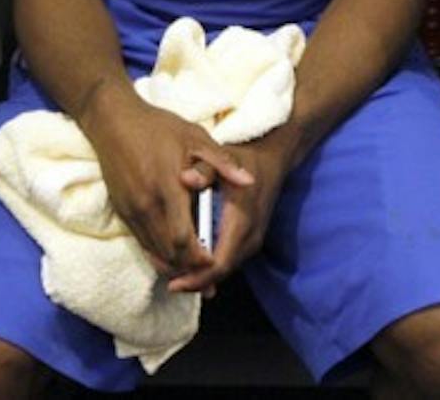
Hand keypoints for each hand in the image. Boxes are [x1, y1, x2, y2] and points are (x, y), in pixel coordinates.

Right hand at [80, 84, 253, 284]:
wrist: (114, 122)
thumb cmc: (159, 127)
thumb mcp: (196, 137)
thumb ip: (222, 164)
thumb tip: (250, 182)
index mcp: (167, 187)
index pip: (183, 237)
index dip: (199, 256)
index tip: (215, 261)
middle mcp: (146, 205)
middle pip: (169, 252)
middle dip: (190, 268)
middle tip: (209, 276)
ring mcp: (131, 210)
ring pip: (154, 251)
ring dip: (174, 265)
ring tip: (195, 273)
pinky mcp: (122, 211)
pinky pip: (141, 243)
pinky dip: (158, 255)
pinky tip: (172, 258)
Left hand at [166, 130, 295, 295]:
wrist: (270, 161)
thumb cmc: (242, 159)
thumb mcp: (220, 158)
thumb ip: (203, 170)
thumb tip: (186, 178)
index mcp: (242, 220)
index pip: (220, 262)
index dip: (196, 276)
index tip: (173, 282)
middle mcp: (251, 236)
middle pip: (222, 272)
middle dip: (196, 281)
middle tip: (169, 283)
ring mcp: (254, 241)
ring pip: (226, 270)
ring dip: (202, 276)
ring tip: (175, 276)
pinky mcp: (252, 241)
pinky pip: (230, 261)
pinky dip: (211, 268)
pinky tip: (191, 265)